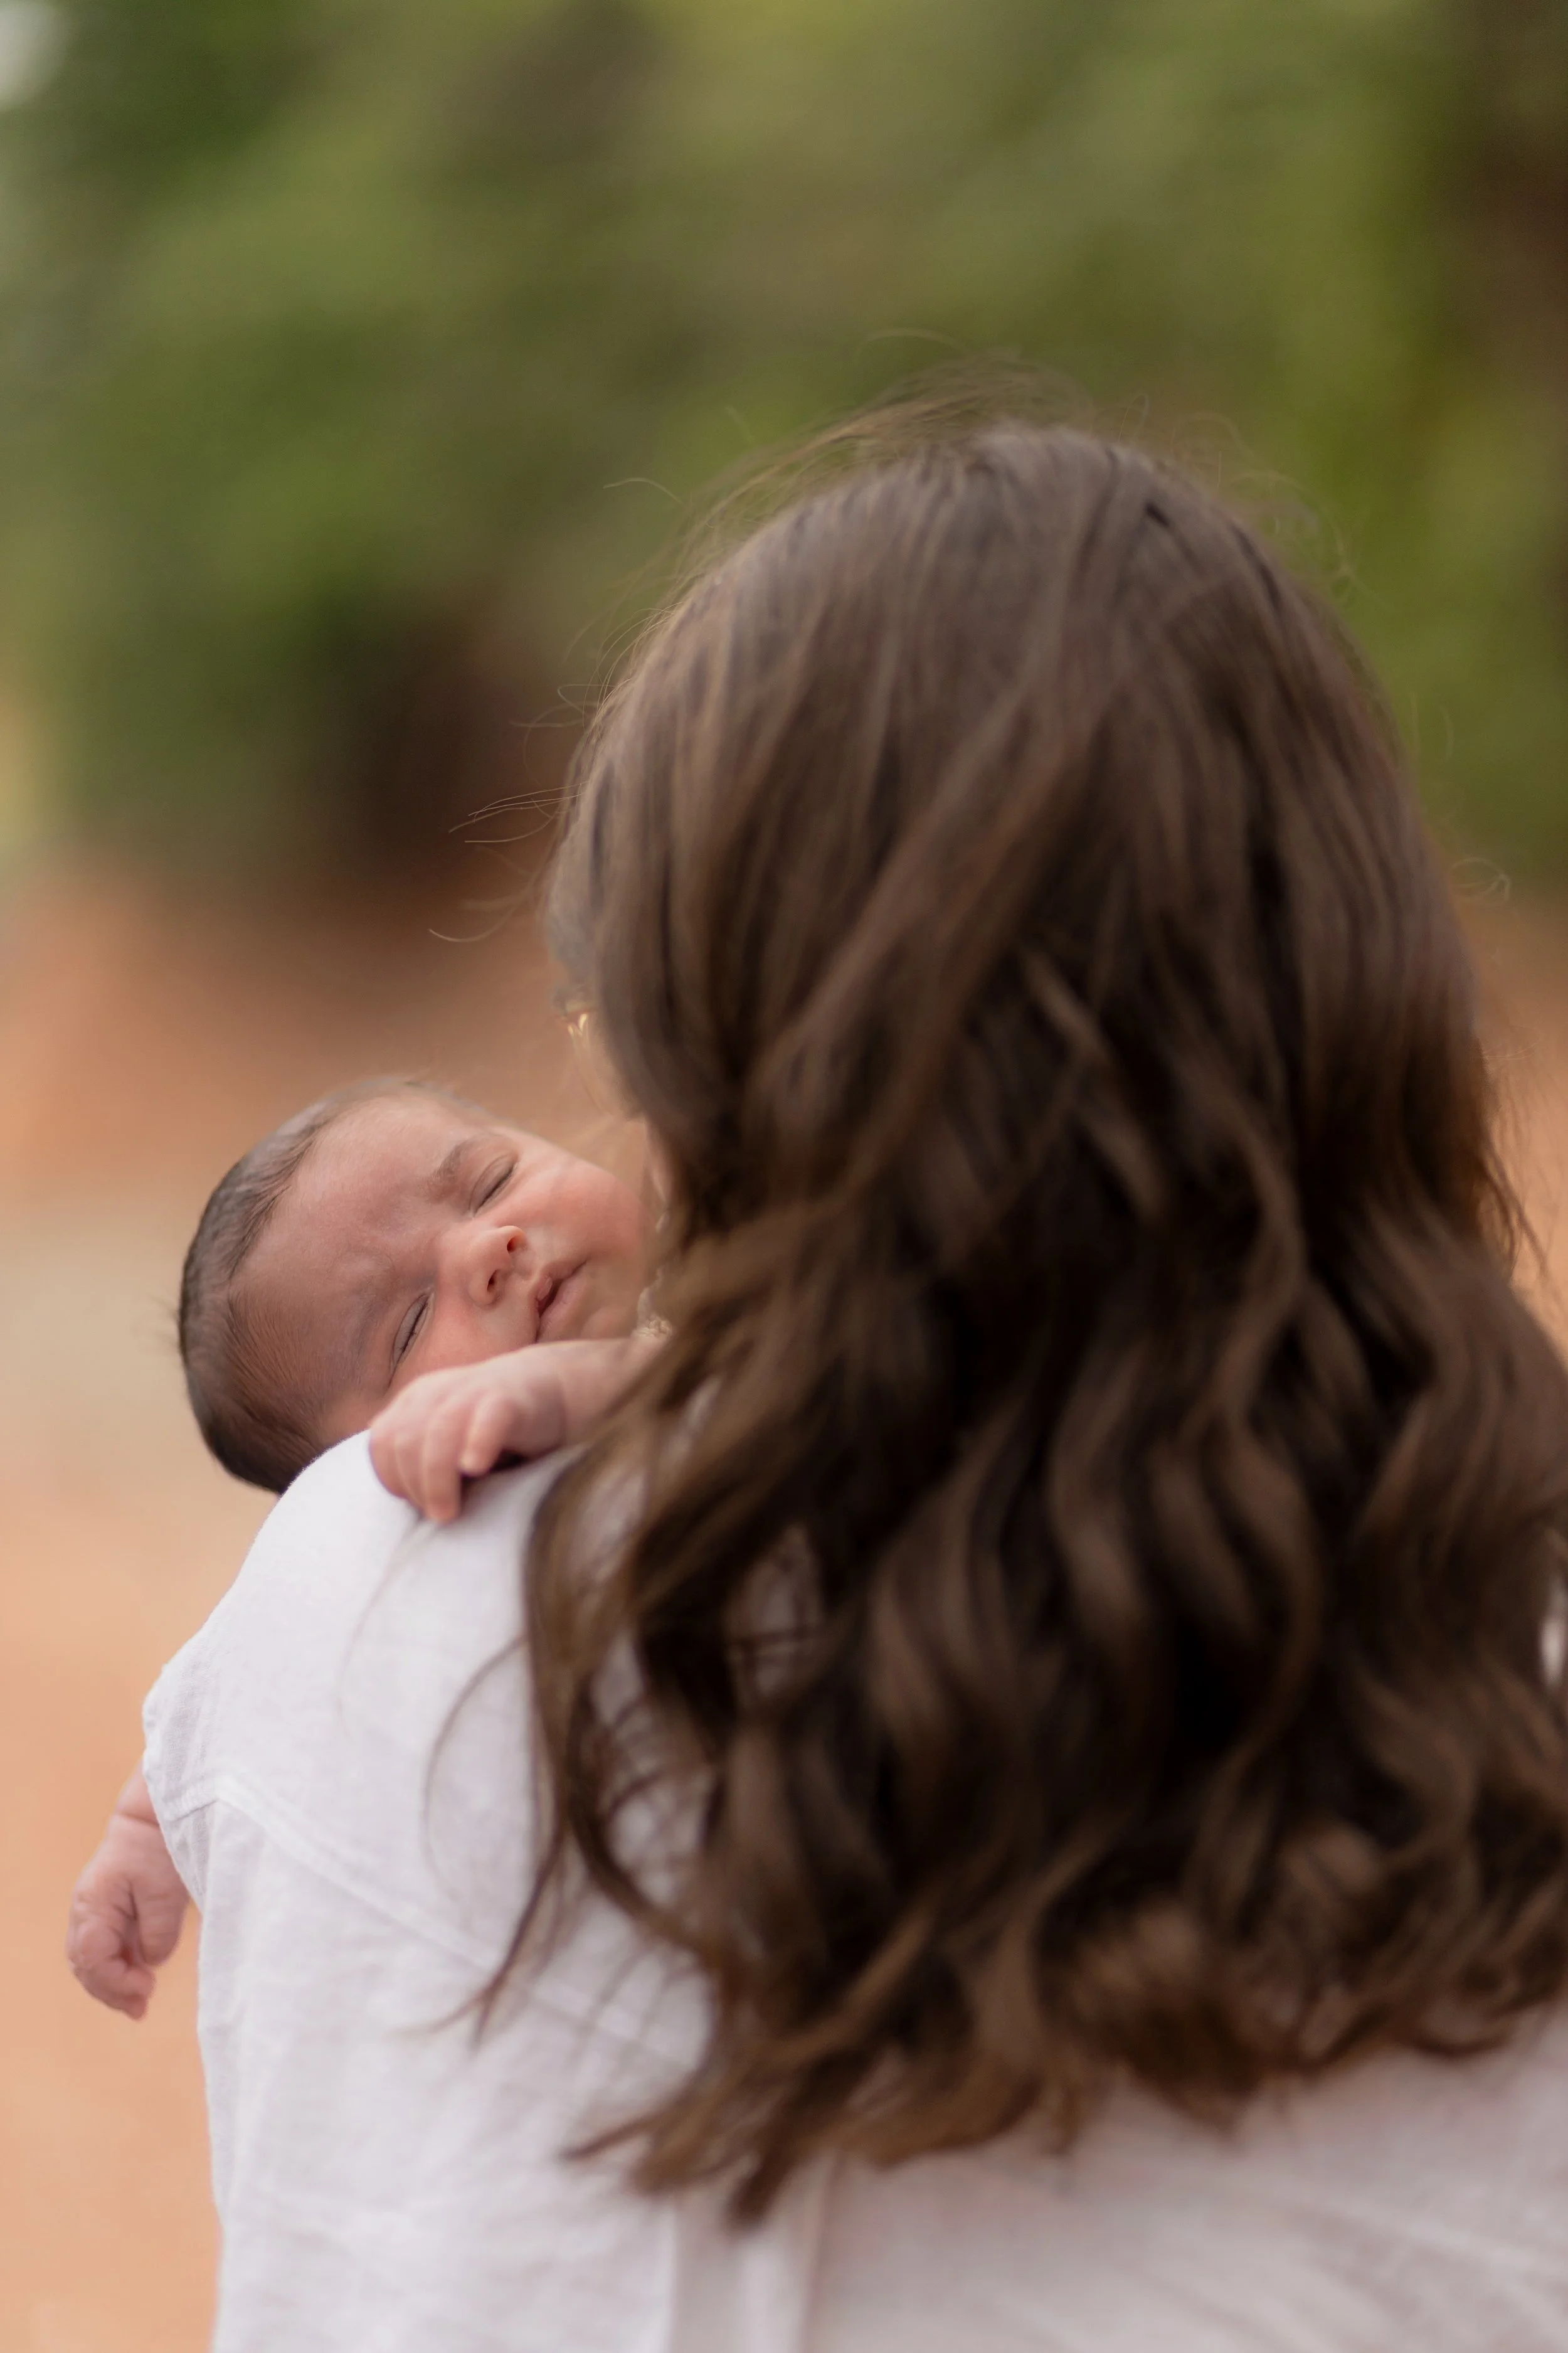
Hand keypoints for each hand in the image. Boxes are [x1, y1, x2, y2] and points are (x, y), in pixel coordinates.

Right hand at [67, 1770, 187, 2019]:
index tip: (147, 1989)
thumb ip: (158, 1932)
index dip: (116, 1981)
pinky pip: (102, 1948)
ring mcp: (92, 1910)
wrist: (154, 1815)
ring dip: (112, 1983)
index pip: (92, 1958)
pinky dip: (116, 1967)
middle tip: (141, 2009)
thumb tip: (151, 1962)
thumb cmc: (158, 1846)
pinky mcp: (107, 1910)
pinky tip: (139, 1979)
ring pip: (89, 1960)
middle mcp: (85, 1909)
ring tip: (140, 2003)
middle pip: (85, 1965)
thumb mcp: (165, 1890)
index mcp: (93, 1903)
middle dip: (110, 1991)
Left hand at [368, 1352, 572, 1523]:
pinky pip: (486, 1420)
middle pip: (405, 1441)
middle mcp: (438, 1392)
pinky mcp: (509, 1399)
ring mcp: (473, 1392)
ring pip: (437, 1434)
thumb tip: (404, 1505)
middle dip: (415, 1486)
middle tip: (438, 1516)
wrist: (554, 1391)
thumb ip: (423, 1462)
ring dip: (437, 1480)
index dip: (393, 1478)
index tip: (417, 1505)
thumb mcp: (450, 1443)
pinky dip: (476, 1444)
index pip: (384, 1441)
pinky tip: (475, 1467)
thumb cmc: (496, 1432)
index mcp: (417, 1401)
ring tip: (449, 1513)